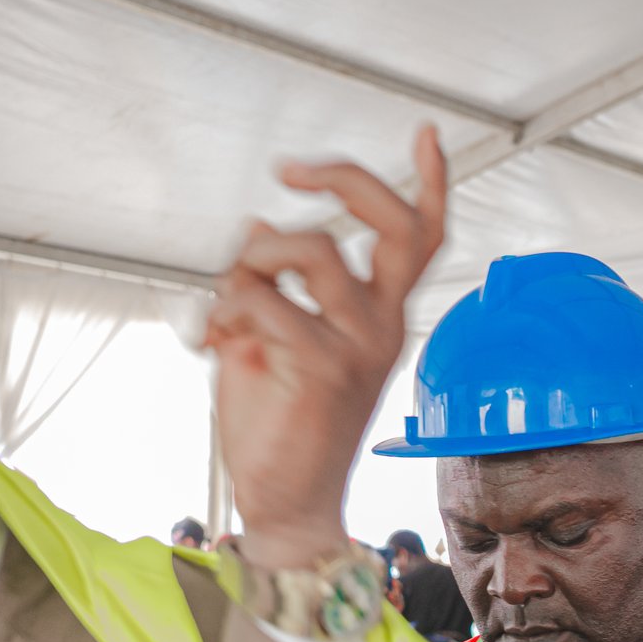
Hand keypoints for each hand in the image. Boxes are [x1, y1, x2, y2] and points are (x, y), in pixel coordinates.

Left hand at [205, 130, 448, 569]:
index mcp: (381, 320)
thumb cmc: (279, 428)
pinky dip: (224, 309)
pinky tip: (213, 340)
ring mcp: (359, 348)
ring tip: (227, 302)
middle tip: (293, 170)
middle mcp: (384, 328)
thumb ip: (273, 284)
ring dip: (250, 258)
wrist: (284, 506)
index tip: (424, 134)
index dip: (429, 184)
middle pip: (392, 224)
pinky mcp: (323, 369)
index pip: (423, 240)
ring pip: (308, 248)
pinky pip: (264, 300)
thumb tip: (258, 229)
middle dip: (346, 179)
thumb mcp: (270, 338)